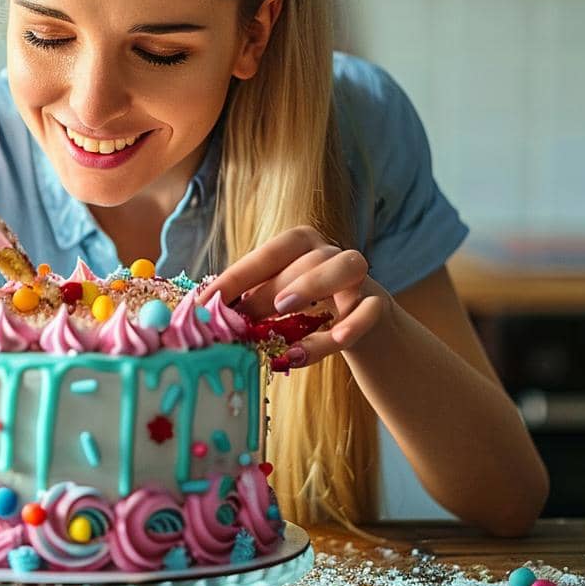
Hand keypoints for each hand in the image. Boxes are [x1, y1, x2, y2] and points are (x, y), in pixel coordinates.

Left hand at [200, 225, 391, 366]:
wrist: (362, 327)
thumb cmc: (309, 310)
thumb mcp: (276, 304)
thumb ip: (251, 305)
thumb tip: (208, 317)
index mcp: (300, 246)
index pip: (266, 254)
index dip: (235, 278)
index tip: (206, 303)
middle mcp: (330, 253)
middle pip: (303, 260)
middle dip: (268, 288)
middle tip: (243, 316)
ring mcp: (358, 277)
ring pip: (344, 267)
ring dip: (312, 284)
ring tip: (284, 307)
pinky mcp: (378, 306)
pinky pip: (369, 311)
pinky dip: (353, 324)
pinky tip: (336, 339)